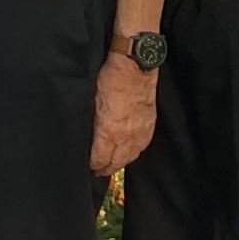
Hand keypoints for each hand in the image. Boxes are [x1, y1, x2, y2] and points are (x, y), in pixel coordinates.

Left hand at [90, 53, 157, 175]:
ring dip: (121, 162)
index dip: (94, 165)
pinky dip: (134, 152)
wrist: (135, 67)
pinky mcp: (150, 124)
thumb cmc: (110, 80)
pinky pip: (142, 146)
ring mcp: (141, 131)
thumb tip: (89, 137)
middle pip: (117, 162)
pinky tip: (129, 152)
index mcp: (110, 131)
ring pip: (131, 156)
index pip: (101, 158)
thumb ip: (92, 124)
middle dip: (106, 168)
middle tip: (98, 172)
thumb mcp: (92, 102)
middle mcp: (127, 136)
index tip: (89, 167)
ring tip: (112, 165)